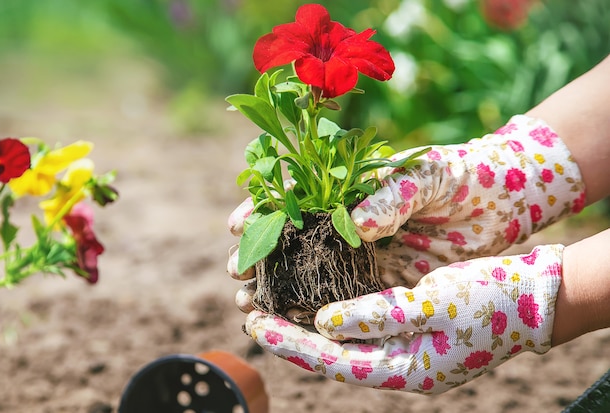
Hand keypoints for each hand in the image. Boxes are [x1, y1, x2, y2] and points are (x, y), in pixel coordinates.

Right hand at [228, 115, 582, 309]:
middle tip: (237, 272)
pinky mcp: (385, 280)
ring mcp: (365, 252)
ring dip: (277, 286)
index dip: (261, 209)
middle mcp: (350, 220)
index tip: (237, 225)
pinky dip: (316, 308)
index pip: (293, 195)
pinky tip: (291, 320)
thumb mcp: (426, 174)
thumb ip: (390, 195)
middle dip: (259, 253)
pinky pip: (345, 296)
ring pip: (311, 271)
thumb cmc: (462, 174)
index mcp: (350, 187)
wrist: (506, 201)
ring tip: (249, 302)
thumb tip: (354, 226)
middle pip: (292, 237)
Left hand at [245, 244, 563, 393]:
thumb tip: (323, 323)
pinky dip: (335, 312)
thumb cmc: (489, 298)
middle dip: (291, 337)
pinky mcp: (409, 326)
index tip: (254, 326)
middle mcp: (400, 363)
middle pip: (332, 354)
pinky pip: (362, 323)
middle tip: (252, 316)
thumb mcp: (433, 305)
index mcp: (406, 368)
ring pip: (344, 340)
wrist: (534, 296)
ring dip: (308, 324)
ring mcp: (405, 347)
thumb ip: (378, 317)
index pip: (334, 361)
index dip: (291, 345)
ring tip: (273, 306)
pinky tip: (315, 297)